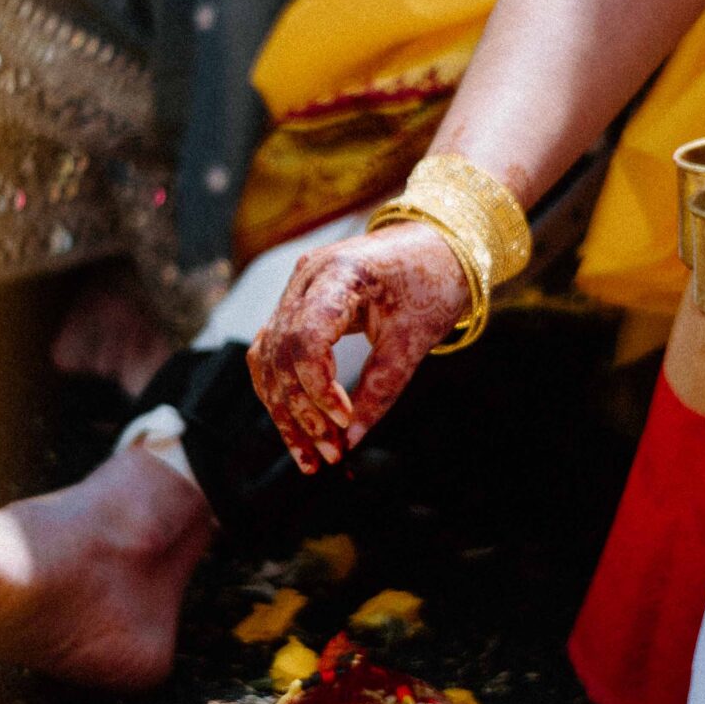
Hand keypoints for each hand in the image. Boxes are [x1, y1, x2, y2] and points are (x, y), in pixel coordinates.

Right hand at [247, 222, 470, 471]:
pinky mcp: (296, 306)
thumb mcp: (416, 338)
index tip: (344, 421)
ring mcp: (296, 290)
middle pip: (281, 354)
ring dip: (285, 411)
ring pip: (268, 359)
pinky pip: (273, 353)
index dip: (318, 387)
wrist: (436, 246)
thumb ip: (382, 388)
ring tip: (309, 457)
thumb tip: (351, 441)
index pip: (306, 337)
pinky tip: (296, 427)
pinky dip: (281, 392)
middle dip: (302, 412)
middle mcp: (307, 277)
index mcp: (341, 272)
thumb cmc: (431, 283)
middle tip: (329, 455)